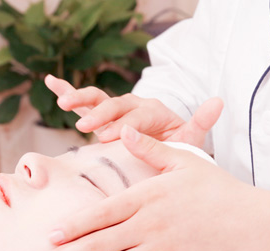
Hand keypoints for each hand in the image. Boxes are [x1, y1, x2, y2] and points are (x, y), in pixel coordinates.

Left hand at [32, 127, 255, 250]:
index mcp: (146, 198)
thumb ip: (149, 148)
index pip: (100, 214)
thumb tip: (122, 130)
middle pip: (97, 246)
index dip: (72, 227)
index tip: (49, 237)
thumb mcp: (182, 160)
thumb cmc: (214, 189)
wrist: (248, 224)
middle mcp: (147, 227)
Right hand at [44, 74, 212, 148]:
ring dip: (80, 98)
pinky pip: (84, 100)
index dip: (123, 127)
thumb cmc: (177, 148)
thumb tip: (218, 101)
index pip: (136, 118)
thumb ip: (200, 122)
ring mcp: (117, 109)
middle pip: (115, 105)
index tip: (109, 138)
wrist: (168, 150)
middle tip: (86, 128)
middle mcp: (133, 106)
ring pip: (97, 99)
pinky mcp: (103, 114)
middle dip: (100, 115)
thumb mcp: (190, 140)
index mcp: (153, 112)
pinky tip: (51, 82)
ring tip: (64, 103)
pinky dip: (67, 90)